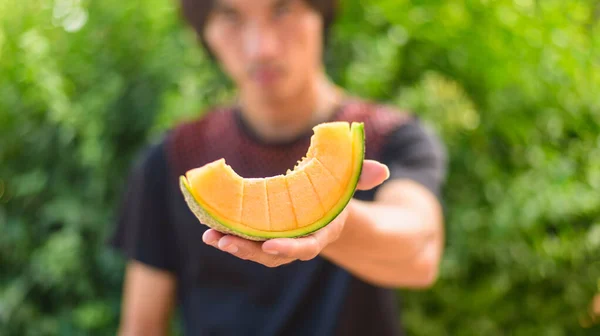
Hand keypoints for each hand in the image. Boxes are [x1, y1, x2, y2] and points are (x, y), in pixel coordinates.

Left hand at [202, 160, 389, 267]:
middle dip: (250, 251)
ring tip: (212, 236)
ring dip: (233, 245)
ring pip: (256, 252)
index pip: (306, 247)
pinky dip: (227, 236)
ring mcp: (280, 241)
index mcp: (320, 232)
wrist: (322, 205)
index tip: (270, 246)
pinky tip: (209, 230)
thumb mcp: (346, 183)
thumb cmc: (334, 193)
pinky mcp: (263, 236)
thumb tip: (383, 170)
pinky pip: (246, 241)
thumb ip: (360, 177)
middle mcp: (298, 242)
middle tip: (227, 242)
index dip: (290, 249)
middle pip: (274, 255)